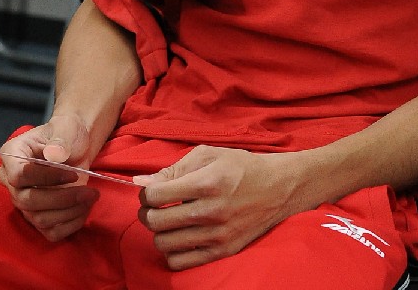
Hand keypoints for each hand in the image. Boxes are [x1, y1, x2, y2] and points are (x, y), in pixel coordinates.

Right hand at [0, 114, 97, 240]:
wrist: (77, 146)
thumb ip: (60, 139)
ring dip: (70, 211)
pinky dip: (71, 224)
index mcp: (12, 154)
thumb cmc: (68, 133)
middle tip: (90, 192)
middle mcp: (12, 181)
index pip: (20, 176)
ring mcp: (24, 201)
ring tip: (92, 196)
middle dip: (62, 199)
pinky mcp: (38, 216)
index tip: (73, 173)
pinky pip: (50, 232)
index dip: (46, 179)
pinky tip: (85, 208)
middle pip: (27, 202)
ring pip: (40, 219)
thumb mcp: (67, 128)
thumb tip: (54, 154)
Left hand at [135, 145, 300, 269]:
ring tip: (167, 221)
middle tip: (153, 206)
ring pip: (165, 244)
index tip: (151, 190)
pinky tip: (180, 236)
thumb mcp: (208, 155)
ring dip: (159, 232)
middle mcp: (211, 210)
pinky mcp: (222, 251)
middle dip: (146, 212)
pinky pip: (180, 262)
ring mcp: (217, 234)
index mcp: (206, 182)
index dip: (146, 192)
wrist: (277, 187)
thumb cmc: (240, 166)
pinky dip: (172, 251)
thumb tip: (140, 182)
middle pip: (156, 221)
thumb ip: (173, 168)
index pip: (156, 195)